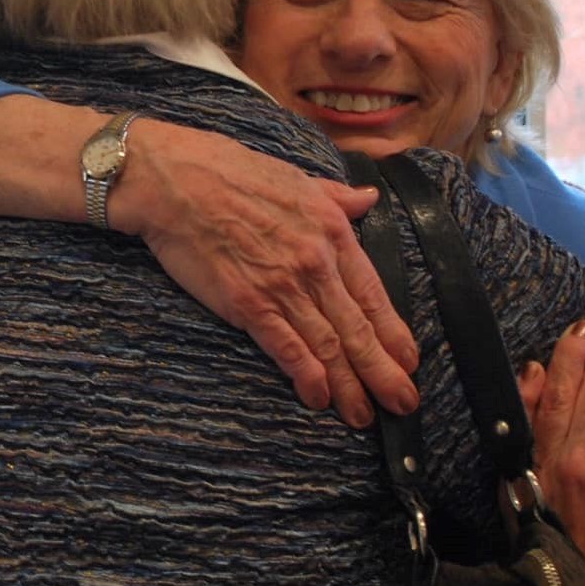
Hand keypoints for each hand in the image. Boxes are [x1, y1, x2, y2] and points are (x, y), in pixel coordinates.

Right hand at [112, 118, 419, 427]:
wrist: (176, 180)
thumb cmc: (229, 170)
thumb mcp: (295, 177)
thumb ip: (335, 197)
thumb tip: (367, 199)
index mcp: (331, 230)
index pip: (372, 292)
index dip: (393, 332)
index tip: (408, 359)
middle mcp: (315, 263)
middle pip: (357, 328)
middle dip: (383, 371)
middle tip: (402, 403)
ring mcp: (283, 286)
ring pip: (327, 345)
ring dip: (350, 385)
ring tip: (363, 415)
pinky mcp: (248, 304)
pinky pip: (286, 347)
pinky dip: (307, 375)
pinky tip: (319, 398)